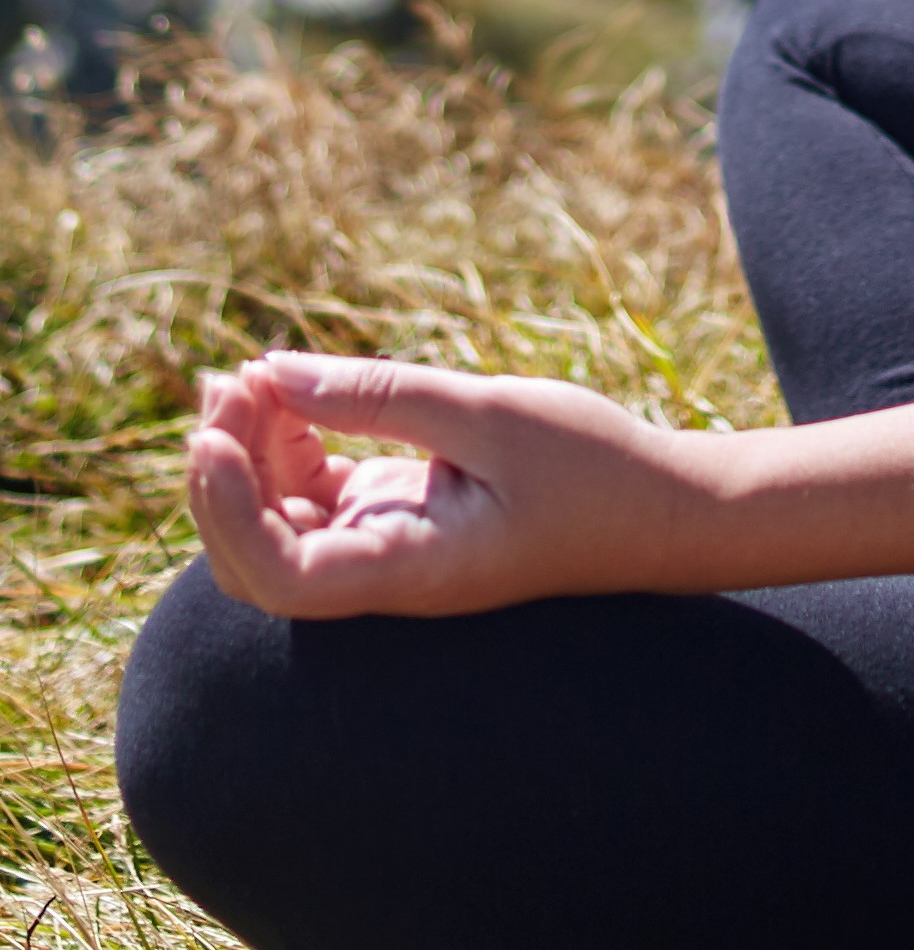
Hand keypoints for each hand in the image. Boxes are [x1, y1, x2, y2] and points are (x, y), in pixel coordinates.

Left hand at [185, 355, 717, 619]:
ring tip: (255, 375)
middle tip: (233, 381)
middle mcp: (382, 574)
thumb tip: (273, 373)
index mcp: (408, 569)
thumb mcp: (490, 413)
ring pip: (277, 522)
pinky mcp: (396, 520)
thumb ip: (380, 395)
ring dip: (252, 452)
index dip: (227, 513)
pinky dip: (290, 445)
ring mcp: (385, 550)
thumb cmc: (593, 468)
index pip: (279, 576)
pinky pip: (314, 495)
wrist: (662, 510)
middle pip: (256, 559)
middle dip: (225, 475)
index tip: (214, 435)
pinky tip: (295, 393)